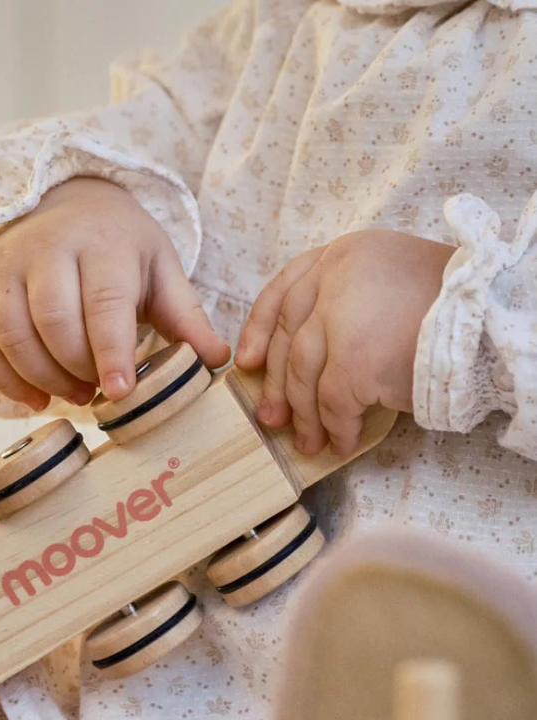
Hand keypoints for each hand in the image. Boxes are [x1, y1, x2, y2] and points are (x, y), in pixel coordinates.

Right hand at [0, 177, 228, 410]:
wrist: (61, 202)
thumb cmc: (118, 247)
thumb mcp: (159, 269)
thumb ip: (186, 316)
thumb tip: (219, 359)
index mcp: (101, 243)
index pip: (103, 301)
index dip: (111, 351)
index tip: (119, 392)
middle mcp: (45, 249)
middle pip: (52, 321)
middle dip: (76, 369)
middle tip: (99, 392)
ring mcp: (5, 269)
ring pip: (12, 335)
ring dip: (43, 379)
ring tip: (74, 394)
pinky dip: (5, 381)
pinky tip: (36, 399)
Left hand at [235, 230, 455, 455]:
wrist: (496, 321)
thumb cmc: (451, 311)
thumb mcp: (390, 283)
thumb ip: (345, 302)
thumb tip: (303, 355)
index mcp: (345, 253)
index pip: (285, 290)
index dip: (260, 329)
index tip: (247, 362)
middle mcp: (338, 277)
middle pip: (290, 338)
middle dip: (276, 385)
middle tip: (271, 419)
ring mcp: (344, 316)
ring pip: (305, 375)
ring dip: (306, 416)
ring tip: (308, 442)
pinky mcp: (356, 358)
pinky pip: (335, 404)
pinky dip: (337, 428)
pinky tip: (342, 442)